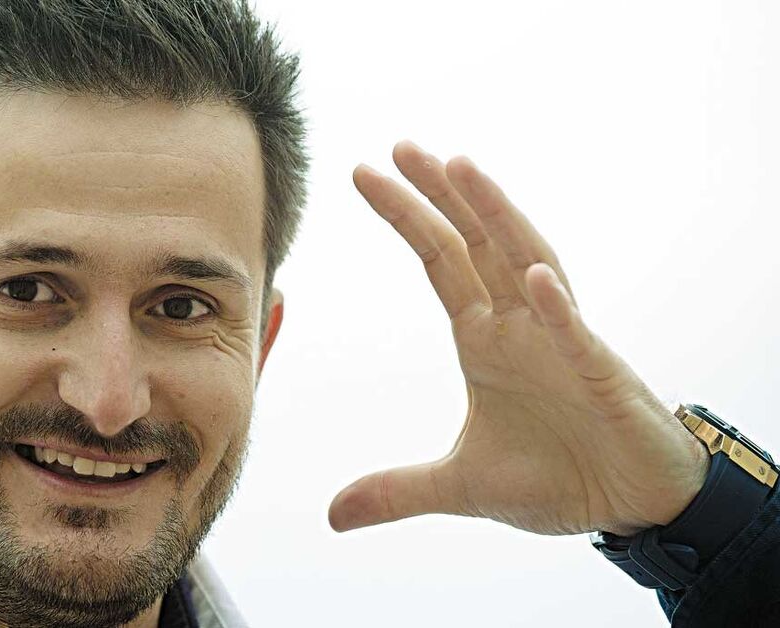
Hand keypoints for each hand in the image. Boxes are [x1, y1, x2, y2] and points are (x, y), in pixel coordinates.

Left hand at [328, 141, 708, 537]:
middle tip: (400, 147)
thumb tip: (334, 513)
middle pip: (476, 245)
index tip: (365, 174)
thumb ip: (397, 490)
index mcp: (484, 339)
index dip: (407, 218)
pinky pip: (576, 335)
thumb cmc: (559, 477)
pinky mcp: (601, 377)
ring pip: (527, 263)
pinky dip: (557, 308)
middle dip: (441, 196)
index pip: (439, 262)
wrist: (632, 506)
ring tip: (462, 169)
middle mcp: (520, 325)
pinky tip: (535, 275)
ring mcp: (561, 342)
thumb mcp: (461, 487)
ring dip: (496, 218)